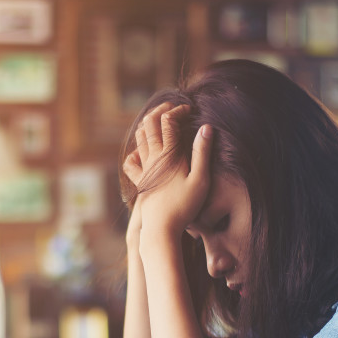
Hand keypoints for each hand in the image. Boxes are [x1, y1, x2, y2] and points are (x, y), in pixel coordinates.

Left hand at [122, 103, 212, 240]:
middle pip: (149, 124)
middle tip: (173, 108)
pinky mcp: (140, 182)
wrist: (161, 230)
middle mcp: (152, 158)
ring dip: (148, 125)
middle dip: (161, 110)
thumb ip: (203, 153)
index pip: (169, 121)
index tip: (190, 110)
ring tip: (158, 121)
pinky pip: (131, 162)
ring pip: (139, 139)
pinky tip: (143, 153)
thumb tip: (206, 127)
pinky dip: (136, 151)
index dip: (179, 110)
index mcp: (168, 155)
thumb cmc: (184, 207)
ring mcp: (144, 170)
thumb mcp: (201, 181)